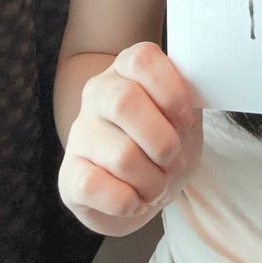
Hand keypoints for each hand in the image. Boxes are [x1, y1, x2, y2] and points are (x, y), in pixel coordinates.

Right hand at [58, 41, 202, 236]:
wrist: (145, 187)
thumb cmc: (166, 140)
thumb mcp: (185, 114)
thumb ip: (188, 99)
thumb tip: (193, 99)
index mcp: (127, 68)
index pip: (142, 60)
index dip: (171, 92)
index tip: (187, 121)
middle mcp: (97, 93)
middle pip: (124, 103)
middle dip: (163, 142)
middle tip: (174, 161)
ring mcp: (79, 133)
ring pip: (120, 154)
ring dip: (152, 181)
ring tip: (158, 186)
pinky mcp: (68, 174)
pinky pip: (95, 186)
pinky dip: (127, 202)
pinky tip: (135, 200)